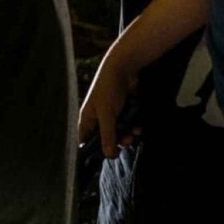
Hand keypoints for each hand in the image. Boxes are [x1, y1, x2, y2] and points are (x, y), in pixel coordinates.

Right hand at [78, 34, 141, 157]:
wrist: (124, 67)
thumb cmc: (109, 89)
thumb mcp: (107, 115)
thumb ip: (108, 136)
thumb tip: (109, 156)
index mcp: (87, 119)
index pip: (85, 141)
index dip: (93, 151)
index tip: (105, 156)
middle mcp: (96, 117)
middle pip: (104, 139)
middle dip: (116, 142)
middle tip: (126, 141)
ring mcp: (110, 113)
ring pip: (117, 132)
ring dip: (127, 134)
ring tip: (134, 133)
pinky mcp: (121, 109)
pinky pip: (126, 124)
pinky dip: (132, 126)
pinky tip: (138, 126)